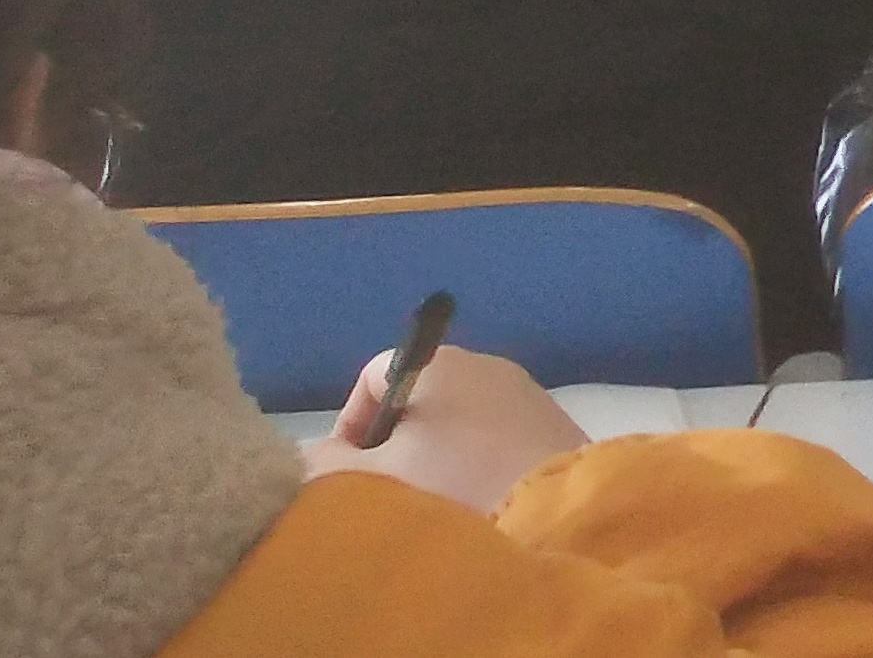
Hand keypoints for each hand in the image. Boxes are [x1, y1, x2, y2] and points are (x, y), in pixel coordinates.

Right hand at [301, 347, 587, 512]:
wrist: (558, 509)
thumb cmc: (456, 485)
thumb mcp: (375, 480)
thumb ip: (330, 466)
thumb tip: (313, 456)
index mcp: (438, 364)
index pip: (375, 373)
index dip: (350, 420)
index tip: (346, 468)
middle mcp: (485, 365)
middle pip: (418, 398)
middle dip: (392, 444)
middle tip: (384, 492)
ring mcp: (526, 394)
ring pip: (459, 421)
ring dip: (436, 458)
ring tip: (430, 505)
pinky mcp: (554, 426)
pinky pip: (497, 439)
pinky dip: (477, 465)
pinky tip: (476, 503)